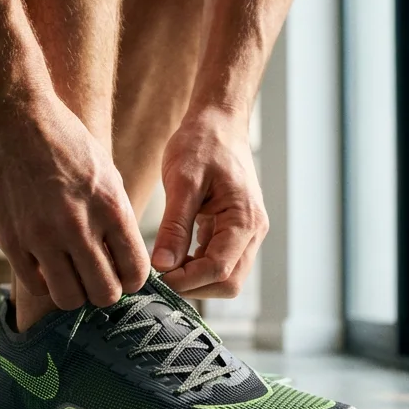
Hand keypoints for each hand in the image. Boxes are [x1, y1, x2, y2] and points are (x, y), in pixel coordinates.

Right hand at [0, 93, 148, 308]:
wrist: (12, 117)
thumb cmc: (63, 141)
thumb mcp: (105, 173)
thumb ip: (116, 216)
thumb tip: (124, 257)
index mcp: (111, 207)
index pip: (135, 271)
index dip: (131, 280)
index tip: (121, 273)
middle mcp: (79, 226)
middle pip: (105, 294)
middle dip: (104, 292)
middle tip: (95, 278)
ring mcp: (42, 236)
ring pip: (69, 298)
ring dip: (73, 292)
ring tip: (68, 275)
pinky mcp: (11, 240)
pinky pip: (35, 286)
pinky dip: (43, 282)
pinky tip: (43, 265)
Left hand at [151, 111, 268, 297]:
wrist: (218, 122)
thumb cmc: (202, 143)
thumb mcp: (182, 182)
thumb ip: (174, 227)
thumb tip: (162, 266)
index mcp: (244, 219)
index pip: (219, 269)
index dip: (186, 280)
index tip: (156, 275)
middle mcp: (253, 231)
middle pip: (228, 283)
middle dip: (193, 285)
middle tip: (159, 273)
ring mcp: (247, 233)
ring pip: (226, 277)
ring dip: (195, 278)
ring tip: (165, 263)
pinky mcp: (235, 231)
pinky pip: (220, 262)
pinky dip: (197, 266)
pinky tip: (175, 253)